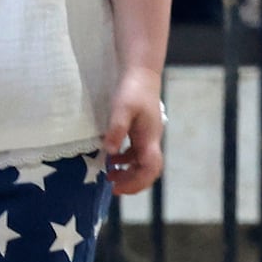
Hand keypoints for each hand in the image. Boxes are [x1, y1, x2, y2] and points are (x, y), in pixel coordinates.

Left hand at [102, 67, 164, 196]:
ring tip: (110, 176)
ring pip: (142, 163)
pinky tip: (111, 159)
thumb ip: (117, 130)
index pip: (150, 168)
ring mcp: (147, 137)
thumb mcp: (121, 109)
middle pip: (148, 170)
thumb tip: (110, 152)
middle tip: (112, 187)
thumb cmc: (132, 90)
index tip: (118, 187)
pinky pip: (136, 153)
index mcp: (149, 138)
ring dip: (128, 173)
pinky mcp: (141, 132)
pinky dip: (125, 160)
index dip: (137, 182)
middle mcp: (151, 140)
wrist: (141, 74)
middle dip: (132, 182)